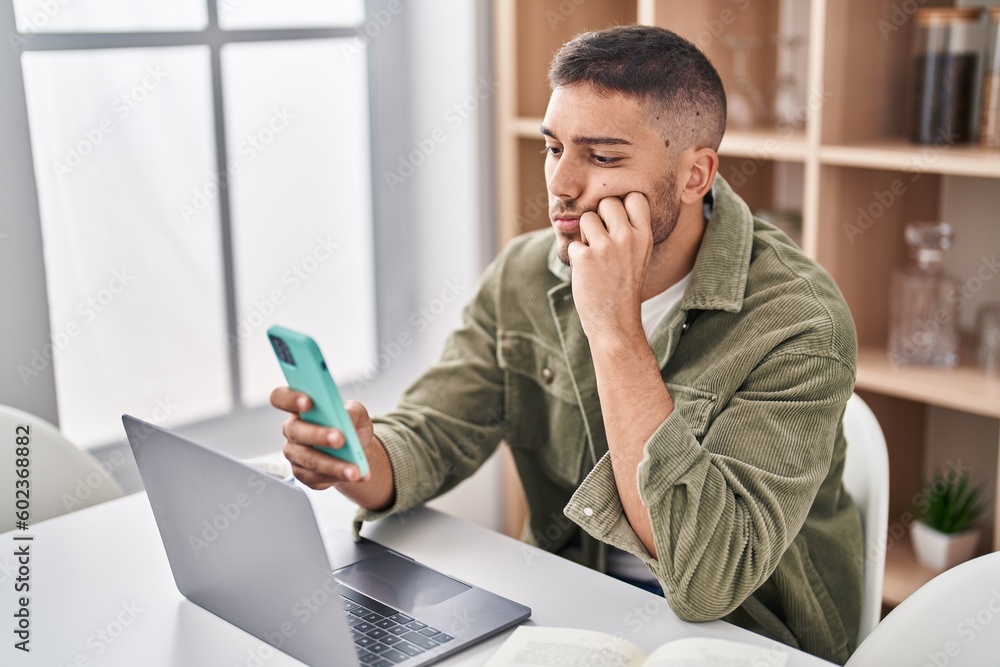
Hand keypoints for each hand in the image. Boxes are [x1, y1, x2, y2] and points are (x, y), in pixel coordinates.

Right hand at [270, 387, 375, 489]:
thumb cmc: (351, 425)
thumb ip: (351, 411)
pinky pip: (316, 478)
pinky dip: (337, 477)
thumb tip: (346, 417)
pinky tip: (354, 475)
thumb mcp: (357, 413)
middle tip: (340, 439)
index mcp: (300, 408)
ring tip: (354, 469)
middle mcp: (293, 430)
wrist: (358, 450)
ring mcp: (295, 453)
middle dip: (318, 435)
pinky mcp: (303, 474)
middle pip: (295, 431)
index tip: (308, 402)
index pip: (281, 398)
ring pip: (308, 459)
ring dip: (333, 465)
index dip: (290, 399)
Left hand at [567, 192, 652, 340]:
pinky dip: (575, 256)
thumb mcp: (639, 255)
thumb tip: (607, 203)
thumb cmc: (624, 287)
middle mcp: (627, 237)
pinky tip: (586, 272)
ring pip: (586, 218)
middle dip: (600, 216)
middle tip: (601, 240)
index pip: (635, 196)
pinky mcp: (585, 258)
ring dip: (584, 235)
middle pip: (608, 201)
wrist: (615, 322)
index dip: (622, 204)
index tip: (617, 220)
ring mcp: (606, 247)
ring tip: (593, 256)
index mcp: (644, 235)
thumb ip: (629, 230)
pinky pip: (573, 243)